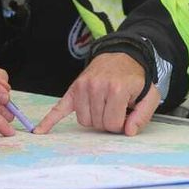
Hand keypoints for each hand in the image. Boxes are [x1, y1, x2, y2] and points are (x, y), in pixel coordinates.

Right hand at [35, 53, 158, 135]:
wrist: (122, 55)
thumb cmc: (135, 79)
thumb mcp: (149, 95)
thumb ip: (143, 115)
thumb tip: (128, 132)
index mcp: (116, 90)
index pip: (113, 125)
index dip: (121, 124)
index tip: (125, 115)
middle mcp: (97, 87)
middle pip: (97, 124)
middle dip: (107, 121)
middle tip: (116, 108)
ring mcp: (83, 87)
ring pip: (83, 120)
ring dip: (93, 118)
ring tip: (104, 106)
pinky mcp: (73, 88)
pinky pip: (59, 108)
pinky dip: (49, 121)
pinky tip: (39, 131)